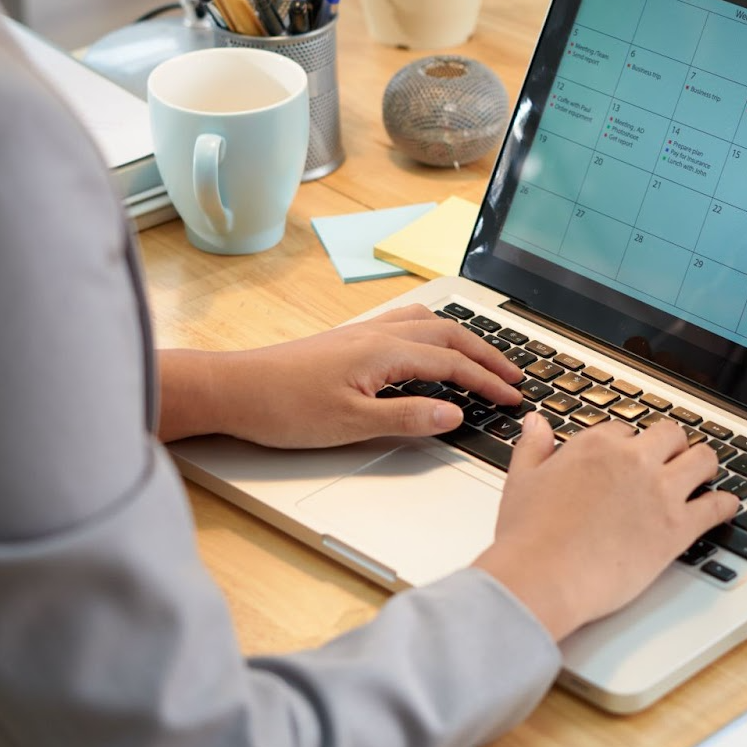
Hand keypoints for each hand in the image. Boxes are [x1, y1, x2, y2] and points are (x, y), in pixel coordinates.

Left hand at [158, 305, 523, 446]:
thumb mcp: (350, 423)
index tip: (513, 397)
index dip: (487, 381)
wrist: (233, 390)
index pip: (452, 363)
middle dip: (486, 354)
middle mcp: (377, 333)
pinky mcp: (348, 339)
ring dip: (461, 338)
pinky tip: (429, 344)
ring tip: (483, 356)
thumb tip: (455, 413)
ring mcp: (362, 333)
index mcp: (384, 352)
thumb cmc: (282, 407)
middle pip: (447, 334)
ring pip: (427, 323)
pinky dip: (433, 331)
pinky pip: (405, 324)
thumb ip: (407, 417)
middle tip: (513, 375)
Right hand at [473, 416, 737, 641]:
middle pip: (670, 435)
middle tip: (673, 460)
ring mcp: (659, 491)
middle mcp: (632, 460)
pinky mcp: (678, 527)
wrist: (543, 577)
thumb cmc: (528, 537)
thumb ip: (533, 447)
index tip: (629, 458)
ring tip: (704, 474)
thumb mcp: (521, 481)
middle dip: (672, 446)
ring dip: (705, 464)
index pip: (625, 431)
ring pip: (702, 459)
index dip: (629, 445)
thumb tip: (537, 422)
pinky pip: (716, 506)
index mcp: (595, 446)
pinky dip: (725, 505)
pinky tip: (726, 506)